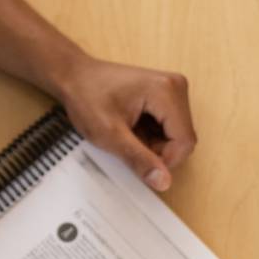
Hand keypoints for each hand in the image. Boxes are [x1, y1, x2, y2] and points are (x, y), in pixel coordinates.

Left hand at [53, 55, 196, 191]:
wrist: (73, 76)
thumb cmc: (86, 96)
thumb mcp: (109, 134)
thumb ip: (139, 159)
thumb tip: (163, 182)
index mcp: (167, 91)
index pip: (184, 141)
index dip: (165, 161)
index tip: (139, 164)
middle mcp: (176, 87)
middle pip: (182, 138)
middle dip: (158, 152)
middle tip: (128, 146)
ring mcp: (172, 90)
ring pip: (176, 136)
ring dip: (153, 146)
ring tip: (127, 136)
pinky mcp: (165, 95)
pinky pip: (168, 128)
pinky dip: (151, 137)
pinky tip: (132, 130)